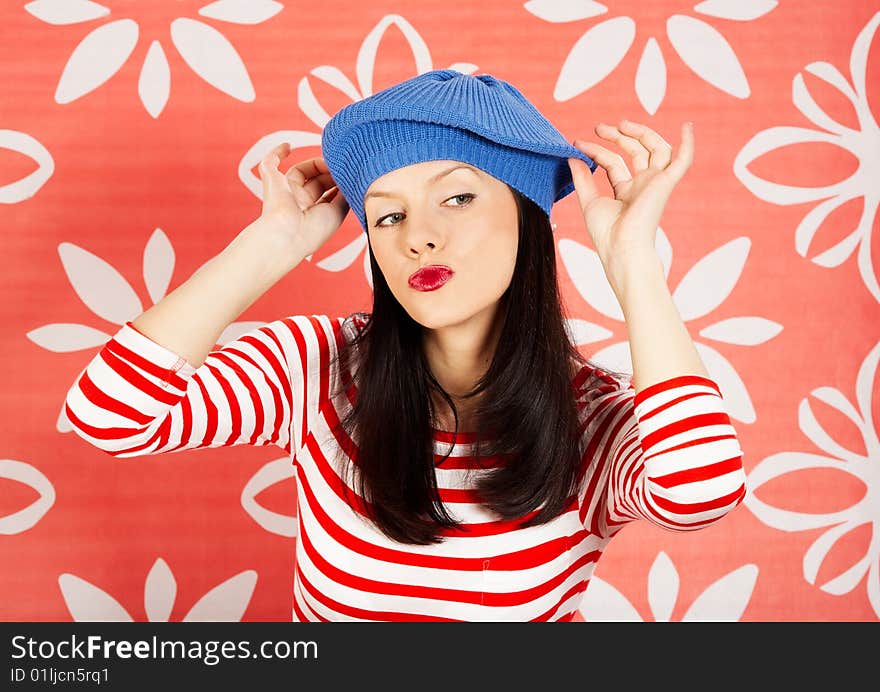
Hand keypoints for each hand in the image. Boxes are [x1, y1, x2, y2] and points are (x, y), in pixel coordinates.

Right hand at [257, 142, 349, 256]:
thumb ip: (344, 193)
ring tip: (331, 159)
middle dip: (331, 173)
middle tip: (344, 166)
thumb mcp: (338, 211)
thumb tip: (349, 178)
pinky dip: (277, 153)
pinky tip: (288, 146)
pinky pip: (269, 164)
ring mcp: (285, 192)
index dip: (339, 183)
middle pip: (316, 181)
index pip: (327, 193)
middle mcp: (299, 203)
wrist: (290, 234)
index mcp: (314, 214)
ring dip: (316, 163)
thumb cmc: (315, 229)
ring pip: (300, 171)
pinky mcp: (271, 181)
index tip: (352, 176)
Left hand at [567, 119, 693, 267]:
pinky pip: (683, 161)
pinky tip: (687, 125)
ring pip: (656, 149)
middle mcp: (643, 185)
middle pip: (635, 151)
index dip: (596, 150)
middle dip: (618, 136)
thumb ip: (582, 178)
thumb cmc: (606, 233)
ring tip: (621, 124)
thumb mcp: (589, 201)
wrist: (621, 247)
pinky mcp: (666, 183)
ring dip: (641, 133)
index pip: (613, 162)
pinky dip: (688, 144)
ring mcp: (655, 183)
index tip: (578, 144)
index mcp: (626, 191)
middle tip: (598, 127)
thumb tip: (572, 155)